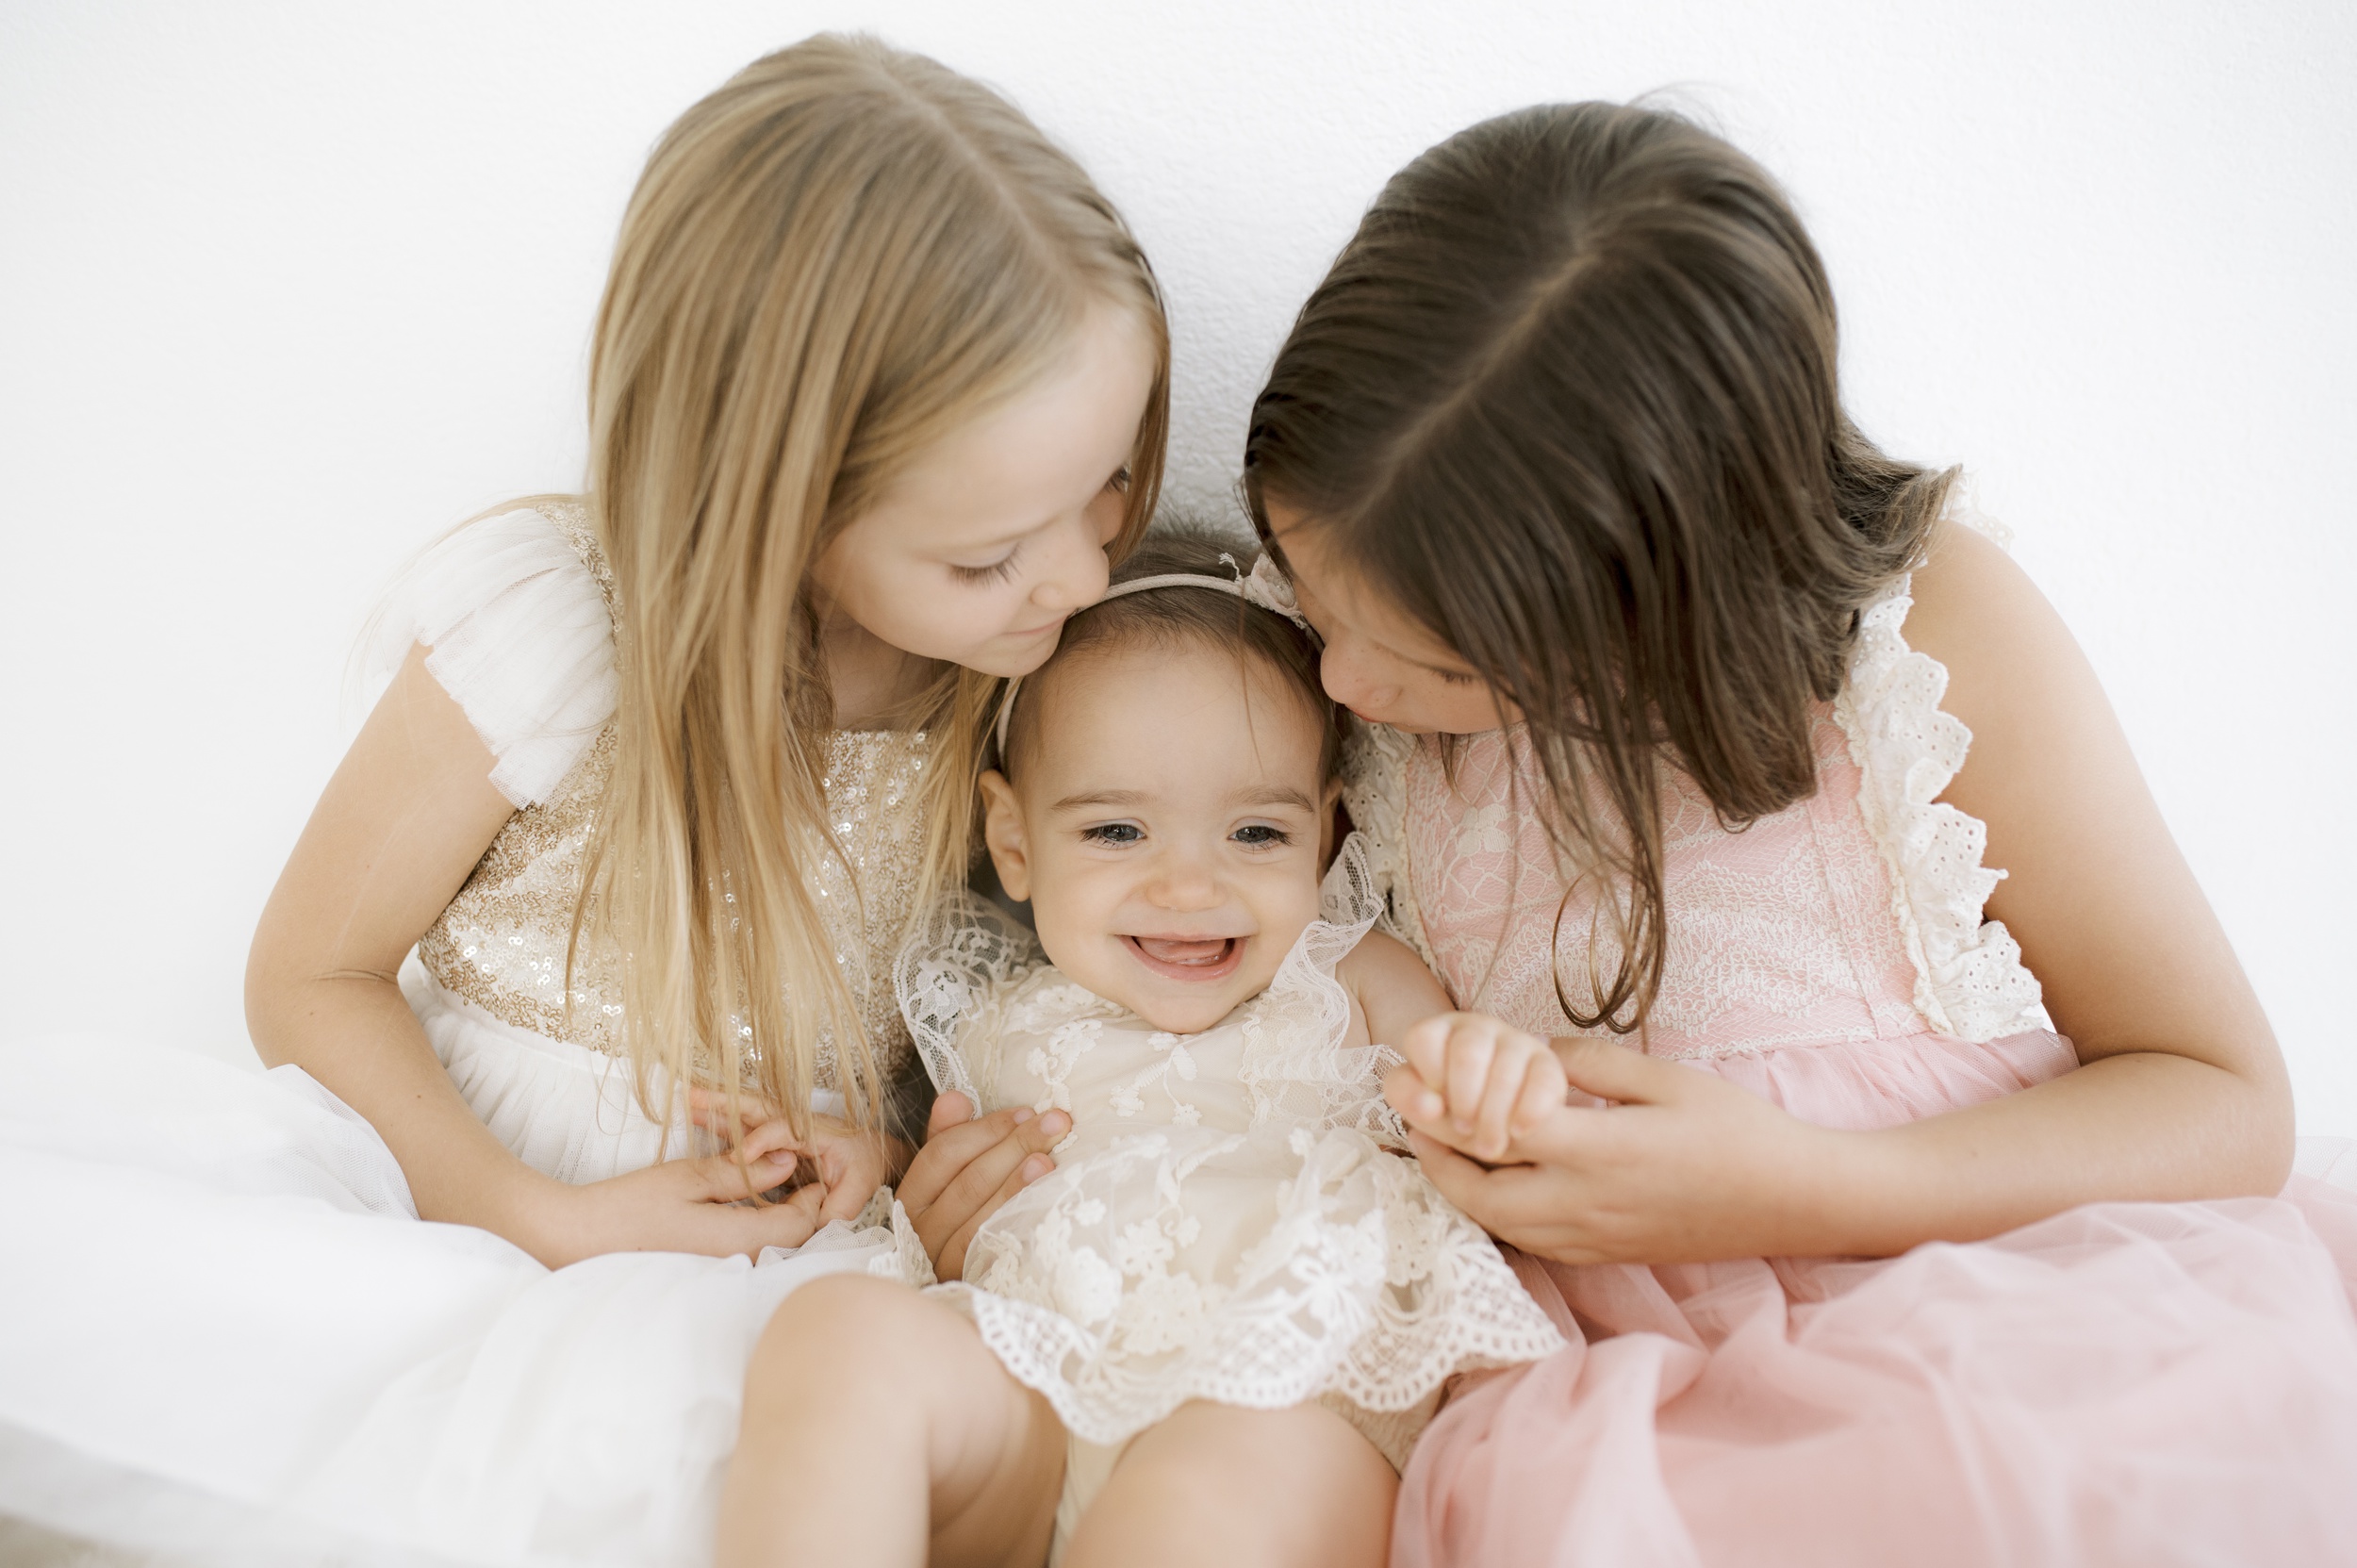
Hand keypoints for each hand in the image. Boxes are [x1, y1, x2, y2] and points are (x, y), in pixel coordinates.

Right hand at [529, 1124, 829, 1267]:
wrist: (576, 1240)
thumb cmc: (629, 1206)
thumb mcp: (689, 1178)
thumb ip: (742, 1173)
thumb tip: (788, 1161)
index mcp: (737, 1240)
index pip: (801, 1224)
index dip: (813, 1196)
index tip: (810, 1169)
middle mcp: (735, 1265)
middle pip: (791, 1242)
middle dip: (801, 1209)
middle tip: (796, 1175)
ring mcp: (718, 1275)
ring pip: (770, 1250)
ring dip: (779, 1221)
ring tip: (771, 1186)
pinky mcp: (702, 1276)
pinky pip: (744, 1256)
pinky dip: (754, 1232)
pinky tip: (739, 1209)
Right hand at [687, 1087, 900, 1223]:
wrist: (871, 1153)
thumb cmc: (865, 1167)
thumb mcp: (859, 1189)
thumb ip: (839, 1207)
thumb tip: (815, 1224)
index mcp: (819, 1133)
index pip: (786, 1131)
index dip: (763, 1141)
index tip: (739, 1156)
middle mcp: (797, 1125)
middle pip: (759, 1110)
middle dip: (726, 1104)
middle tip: (693, 1095)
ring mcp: (783, 1130)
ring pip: (746, 1116)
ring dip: (718, 1109)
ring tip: (688, 1100)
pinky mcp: (774, 1140)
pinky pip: (744, 1129)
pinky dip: (722, 1123)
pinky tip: (698, 1118)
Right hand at [896, 1091, 1068, 1280]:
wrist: (957, 1293)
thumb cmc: (959, 1214)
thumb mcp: (948, 1174)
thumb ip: (950, 1135)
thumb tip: (956, 1099)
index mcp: (911, 1196)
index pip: (941, 1155)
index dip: (984, 1130)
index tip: (1026, 1113)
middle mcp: (918, 1230)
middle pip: (966, 1183)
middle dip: (1014, 1146)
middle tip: (1055, 1123)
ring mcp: (938, 1261)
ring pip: (975, 1218)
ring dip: (1014, 1185)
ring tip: (1046, 1159)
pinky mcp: (962, 1282)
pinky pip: (986, 1250)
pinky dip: (1011, 1222)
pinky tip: (1040, 1204)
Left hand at [1386, 1012, 1568, 1161]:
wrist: (1505, 1126)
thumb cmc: (1456, 1112)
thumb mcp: (1426, 1109)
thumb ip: (1412, 1100)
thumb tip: (1428, 1106)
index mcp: (1438, 1034)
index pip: (1423, 1039)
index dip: (1426, 1075)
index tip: (1435, 1108)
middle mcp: (1477, 1030)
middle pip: (1467, 1051)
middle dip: (1464, 1098)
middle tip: (1463, 1131)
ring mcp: (1515, 1041)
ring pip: (1505, 1065)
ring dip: (1494, 1111)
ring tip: (1488, 1146)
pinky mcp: (1547, 1063)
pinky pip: (1543, 1079)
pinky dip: (1530, 1109)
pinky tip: (1519, 1131)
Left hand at [1400, 1037, 1857, 1265]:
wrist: (1793, 1200)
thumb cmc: (1736, 1129)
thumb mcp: (1666, 1079)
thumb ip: (1592, 1066)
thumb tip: (1536, 1055)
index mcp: (1600, 1152)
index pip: (1499, 1135)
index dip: (1444, 1109)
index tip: (1409, 1082)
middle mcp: (1586, 1205)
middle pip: (1482, 1195)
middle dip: (1435, 1159)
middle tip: (1408, 1118)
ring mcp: (1594, 1238)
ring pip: (1500, 1225)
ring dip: (1460, 1188)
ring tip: (1436, 1146)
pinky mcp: (1604, 1254)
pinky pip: (1530, 1239)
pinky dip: (1496, 1211)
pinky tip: (1491, 1179)